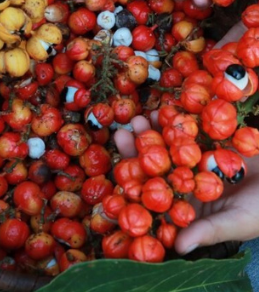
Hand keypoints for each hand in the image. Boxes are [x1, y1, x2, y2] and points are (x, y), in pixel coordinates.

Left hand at [113, 115, 258, 253]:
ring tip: (138, 118)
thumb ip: (208, 231)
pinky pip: (190, 130)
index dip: (134, 185)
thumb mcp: (237, 222)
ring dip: (152, 131)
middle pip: (155, 167)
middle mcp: (186, 183)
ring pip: (169, 145)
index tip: (119, 172)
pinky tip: (164, 108)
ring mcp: (196, 161)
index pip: (153, 197)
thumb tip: (179, 248)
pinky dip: (177, 119)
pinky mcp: (210, 142)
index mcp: (185, 207)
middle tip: (122, 135)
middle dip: (138, 151)